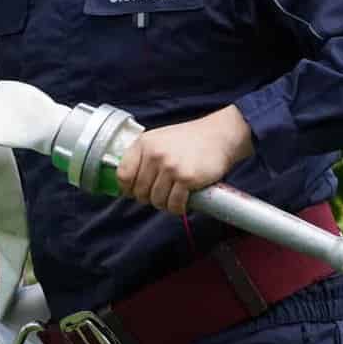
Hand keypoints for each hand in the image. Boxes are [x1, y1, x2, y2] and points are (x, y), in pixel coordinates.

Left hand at [116, 106, 254, 215]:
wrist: (219, 135)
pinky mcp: (186, 178)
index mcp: (144, 144)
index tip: (134, 192)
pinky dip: (178, 208)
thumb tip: (128, 184)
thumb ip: (143, 156)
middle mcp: (154, 155)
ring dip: (165, 204)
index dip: (127, 188)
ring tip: (174, 197)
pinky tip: (184, 203)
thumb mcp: (160, 139)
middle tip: (162, 195)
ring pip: (157, 200)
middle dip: (149, 198)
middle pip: (140, 192)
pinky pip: (174, 204)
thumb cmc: (190, 140)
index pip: (123, 174)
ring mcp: (170, 167)